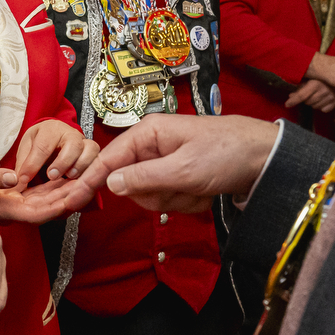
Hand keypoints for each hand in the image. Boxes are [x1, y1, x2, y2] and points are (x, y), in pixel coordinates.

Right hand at [0, 160, 96, 224]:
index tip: (75, 197)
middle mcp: (12, 211)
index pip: (38, 214)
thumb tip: (13, 175)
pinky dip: (52, 189)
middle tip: (88, 185)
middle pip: (47, 209)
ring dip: (63, 193)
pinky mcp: (12, 198)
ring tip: (83, 180)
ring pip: (45, 202)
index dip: (58, 207)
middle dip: (67, 198)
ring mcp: (13, 206)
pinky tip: (64, 179)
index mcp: (4, 210)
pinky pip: (38, 196)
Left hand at [13, 119, 97, 186]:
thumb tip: (18, 182)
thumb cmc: (39, 142)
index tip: (23, 179)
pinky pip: (97, 159)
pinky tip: (78, 181)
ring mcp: (84, 142)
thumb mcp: (27, 148)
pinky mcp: (93, 152)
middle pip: (72, 145)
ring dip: (80, 166)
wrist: (53, 136)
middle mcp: (71, 133)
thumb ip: (23, 164)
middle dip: (62, 162)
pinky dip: (89, 170)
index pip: (43, 146)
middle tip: (50, 176)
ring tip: (68, 177)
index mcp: (51, 129)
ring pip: (90, 150)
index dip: (33, 164)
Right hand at [73, 114, 278, 212]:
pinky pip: (172, 199)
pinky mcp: (180, 176)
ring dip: (178, 198)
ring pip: (153, 196)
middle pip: (132, 185)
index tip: (70, 200)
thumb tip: (111, 183)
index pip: (107, 160)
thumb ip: (144, 178)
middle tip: (184, 187)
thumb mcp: (183, 169)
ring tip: (201, 186)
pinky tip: (207, 190)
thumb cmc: (225, 153)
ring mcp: (167, 163)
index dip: (88, 181)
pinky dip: (190, 200)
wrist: (265, 157)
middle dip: (158, 194)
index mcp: (148, 134)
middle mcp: (153, 146)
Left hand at [284, 79, 334, 112]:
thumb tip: (291, 96)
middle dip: (306, 99)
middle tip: (309, 92)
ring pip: (315, 107)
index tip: (287, 104)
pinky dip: (322, 106)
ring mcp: (331, 97)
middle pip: (307, 102)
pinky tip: (324, 98)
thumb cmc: (321, 76)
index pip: (301, 96)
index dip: (293, 101)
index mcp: (315, 83)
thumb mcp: (309, 78)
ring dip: (314, 102)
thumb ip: (300, 87)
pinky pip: (324, 110)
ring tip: (317, 94)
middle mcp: (323, 91)